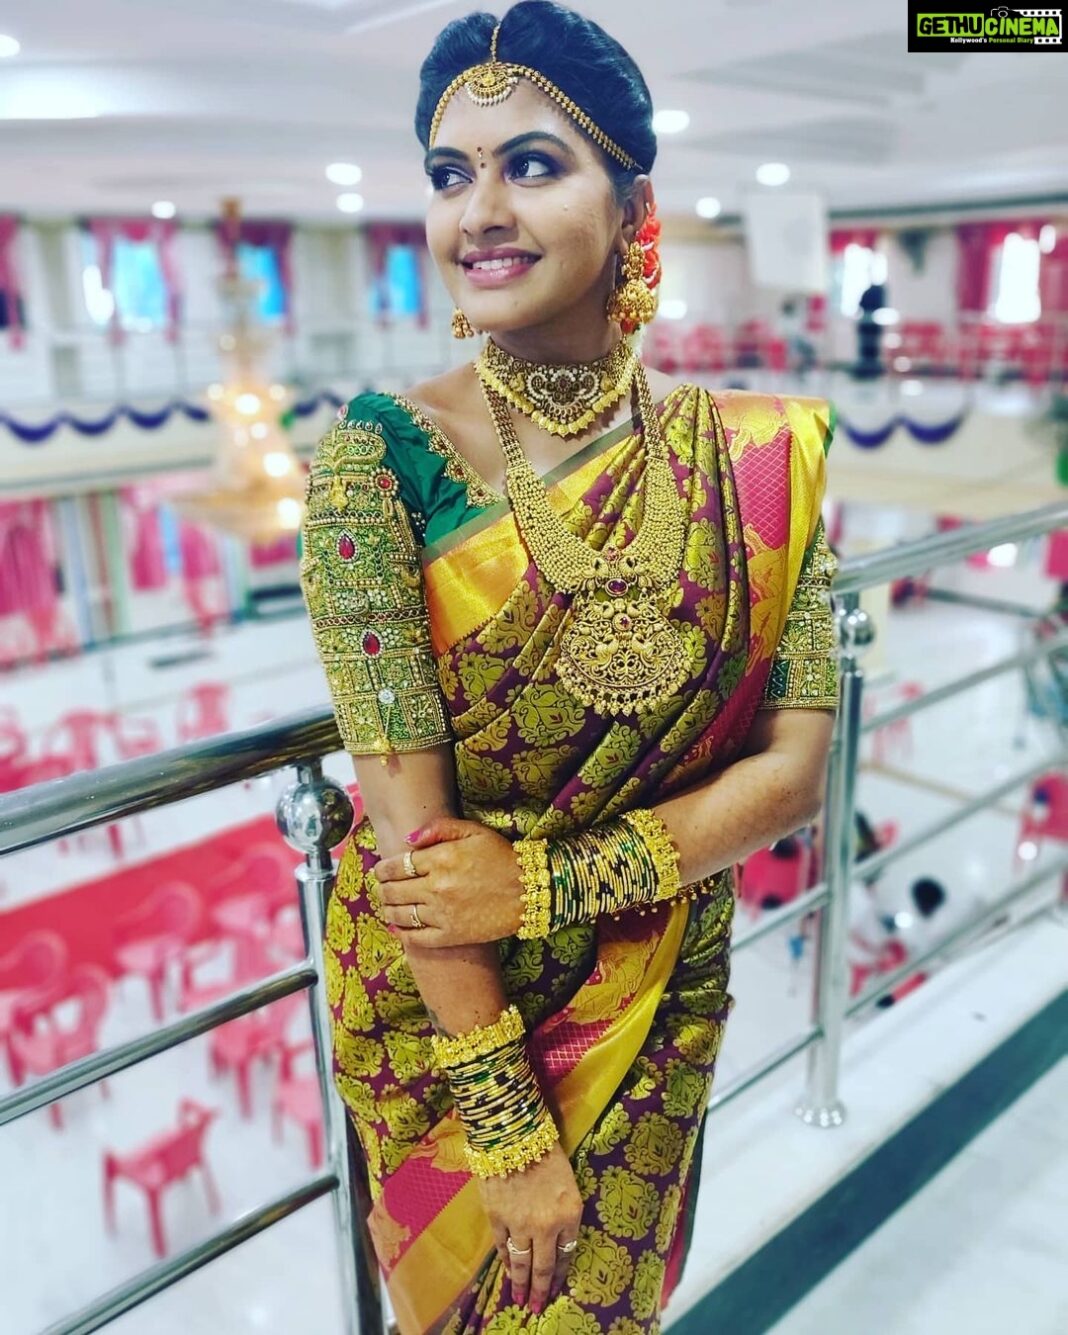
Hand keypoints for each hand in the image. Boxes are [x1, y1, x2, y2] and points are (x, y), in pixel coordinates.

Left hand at [374, 816, 524, 946]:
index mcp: (440, 859)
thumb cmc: (503, 857)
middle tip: (380, 887)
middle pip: (393, 890)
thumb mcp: (474, 832)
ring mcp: (442, 914)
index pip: (397, 866)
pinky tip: (398, 927)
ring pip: (400, 914)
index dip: (383, 869)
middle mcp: (436, 887)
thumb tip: (408, 839)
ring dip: (387, 909)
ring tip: (386, 905)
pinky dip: (402, 933)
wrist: (530, 890)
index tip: (380, 870)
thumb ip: (439, 828)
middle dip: (382, 888)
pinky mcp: (450, 936)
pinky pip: (416, 938)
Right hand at [480, 1141, 581, 1312]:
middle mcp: (547, 1226)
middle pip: (544, 1267)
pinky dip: (505, 1261)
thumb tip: (557, 1238)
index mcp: (570, 1214)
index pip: (567, 1253)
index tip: (557, 1288)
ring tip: (521, 1299)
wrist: (515, 1135)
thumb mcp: (568, 1183)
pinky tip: (507, 1270)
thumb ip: (564, 1213)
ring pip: (521, 1263)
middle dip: (542, 1290)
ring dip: (521, 1284)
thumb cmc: (547, 1152)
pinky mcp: (497, 1218)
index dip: (561, 1273)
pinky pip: (502, 1247)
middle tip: (538, 1308)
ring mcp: (520, 1224)